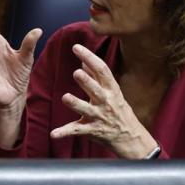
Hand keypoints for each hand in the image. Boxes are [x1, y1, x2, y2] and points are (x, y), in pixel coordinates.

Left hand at [50, 44, 156, 158]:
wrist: (130, 137)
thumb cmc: (118, 110)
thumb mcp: (111, 91)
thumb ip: (96, 76)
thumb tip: (83, 60)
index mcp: (111, 89)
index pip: (102, 70)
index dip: (90, 57)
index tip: (76, 47)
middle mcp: (105, 101)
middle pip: (96, 89)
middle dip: (87, 81)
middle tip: (76, 72)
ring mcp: (98, 116)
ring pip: (85, 109)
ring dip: (75, 103)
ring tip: (65, 97)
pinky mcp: (91, 130)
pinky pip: (76, 131)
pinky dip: (64, 132)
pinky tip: (53, 134)